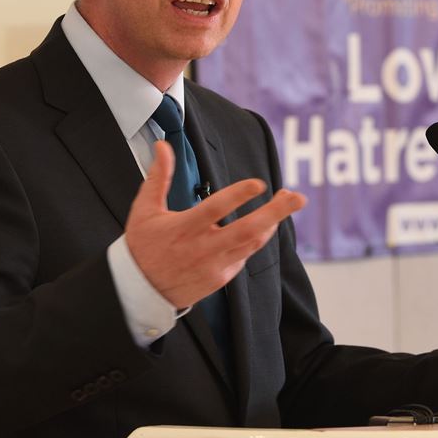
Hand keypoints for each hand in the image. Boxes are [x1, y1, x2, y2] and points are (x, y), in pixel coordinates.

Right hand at [125, 140, 306, 308]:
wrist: (140, 292)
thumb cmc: (143, 246)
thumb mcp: (145, 210)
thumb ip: (158, 177)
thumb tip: (163, 146)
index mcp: (184, 229)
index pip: (215, 209)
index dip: (238, 195)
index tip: (259, 183)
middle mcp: (202, 249)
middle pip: (247, 230)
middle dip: (276, 213)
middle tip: (298, 197)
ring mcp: (214, 266)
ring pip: (252, 244)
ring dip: (272, 223)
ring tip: (286, 202)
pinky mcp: (221, 279)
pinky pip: (244, 256)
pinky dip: (254, 239)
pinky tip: (261, 225)